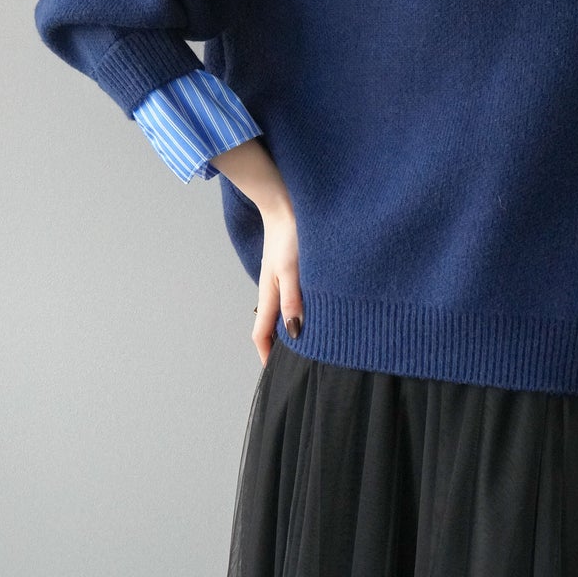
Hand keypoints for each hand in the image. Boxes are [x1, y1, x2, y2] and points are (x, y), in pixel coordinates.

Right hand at [253, 203, 303, 366]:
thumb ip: (292, 300)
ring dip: (291, 328)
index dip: (266, 355)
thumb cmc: (289, 236)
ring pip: (283, 313)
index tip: (276, 372)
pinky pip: (293, 298)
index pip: (262, 334)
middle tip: (297, 362)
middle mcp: (273, 291)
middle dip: (279, 346)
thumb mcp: (292, 270)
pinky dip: (300, 310)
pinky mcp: (292, 270)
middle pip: (272, 327)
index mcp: (269, 295)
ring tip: (309, 342)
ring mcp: (281, 281)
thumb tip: (294, 332)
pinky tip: (316, 310)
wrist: (288, 204)